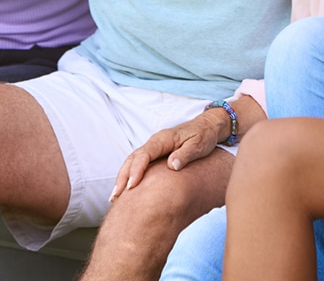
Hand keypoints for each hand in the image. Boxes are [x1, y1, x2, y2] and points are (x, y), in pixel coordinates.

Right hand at [109, 110, 229, 202]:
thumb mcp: (198, 145)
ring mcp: (154, 148)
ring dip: (122, 178)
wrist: (207, 127)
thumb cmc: (203, 136)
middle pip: (133, 158)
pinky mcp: (155, 155)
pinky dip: (129, 176)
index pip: (144, 154)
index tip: (131, 186)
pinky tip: (127, 190)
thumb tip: (172, 166)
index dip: (136, 170)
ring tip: (115, 197)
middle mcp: (155, 143)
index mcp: (163, 139)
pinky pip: (138, 164)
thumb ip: (185, 154)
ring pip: (132, 161)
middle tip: (116, 196)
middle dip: (123, 176)